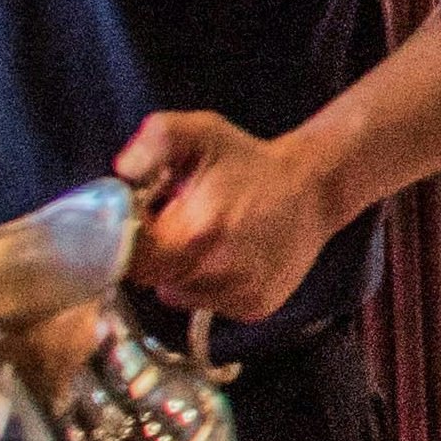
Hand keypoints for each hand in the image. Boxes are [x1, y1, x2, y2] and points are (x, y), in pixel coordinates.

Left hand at [116, 112, 349, 324]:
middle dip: (160, 251)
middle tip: (183, 222)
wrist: (316, 187)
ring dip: (184, 269)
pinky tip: (232, 254)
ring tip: (213, 235)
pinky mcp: (255, 308)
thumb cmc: (249, 161)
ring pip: (181, 293)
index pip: (131, 260)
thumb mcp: (202, 132)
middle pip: (154, 278)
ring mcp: (238, 295)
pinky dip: (211, 282)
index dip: (127, 242)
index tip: (142, 223)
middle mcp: (216, 273)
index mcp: (196, 233)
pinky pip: (210, 302)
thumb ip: (157, 138)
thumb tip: (124, 171)